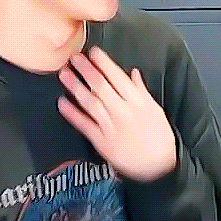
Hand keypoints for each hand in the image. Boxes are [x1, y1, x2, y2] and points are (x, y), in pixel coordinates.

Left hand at [58, 46, 176, 182]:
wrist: (158, 168)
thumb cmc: (159, 138)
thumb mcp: (155, 111)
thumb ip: (141, 91)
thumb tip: (133, 73)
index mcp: (139, 102)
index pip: (118, 77)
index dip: (104, 63)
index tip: (93, 52)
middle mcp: (124, 112)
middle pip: (101, 87)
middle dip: (86, 70)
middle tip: (73, 58)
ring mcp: (112, 128)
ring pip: (90, 103)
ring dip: (76, 87)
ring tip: (64, 75)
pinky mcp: (102, 143)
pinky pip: (84, 125)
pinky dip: (72, 114)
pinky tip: (62, 102)